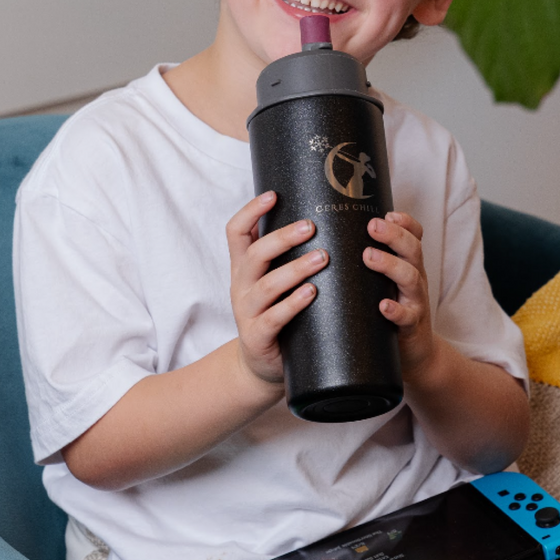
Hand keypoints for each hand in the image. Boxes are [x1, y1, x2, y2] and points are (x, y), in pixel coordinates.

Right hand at [226, 192, 325, 385]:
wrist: (261, 364)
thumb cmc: (276, 312)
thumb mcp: (272, 281)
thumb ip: (286, 256)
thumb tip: (323, 219)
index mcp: (243, 266)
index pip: (236, 231)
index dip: (251, 211)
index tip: (273, 195)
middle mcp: (241, 285)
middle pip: (255, 253)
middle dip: (283, 238)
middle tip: (311, 226)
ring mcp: (247, 311)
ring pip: (267, 285)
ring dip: (296, 269)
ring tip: (322, 258)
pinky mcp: (258, 336)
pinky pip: (275, 317)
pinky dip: (293, 304)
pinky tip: (311, 293)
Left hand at [364, 211, 435, 379]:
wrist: (414, 354)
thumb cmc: (390, 310)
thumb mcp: (384, 282)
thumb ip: (366, 261)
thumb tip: (330, 234)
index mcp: (407, 263)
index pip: (414, 235)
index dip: (406, 221)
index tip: (389, 212)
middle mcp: (415, 277)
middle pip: (412, 249)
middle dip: (393, 235)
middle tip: (372, 225)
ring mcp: (415, 302)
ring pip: (411, 278)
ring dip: (390, 265)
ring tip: (369, 256)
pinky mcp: (412, 327)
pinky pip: (407, 317)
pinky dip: (396, 310)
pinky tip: (383, 306)